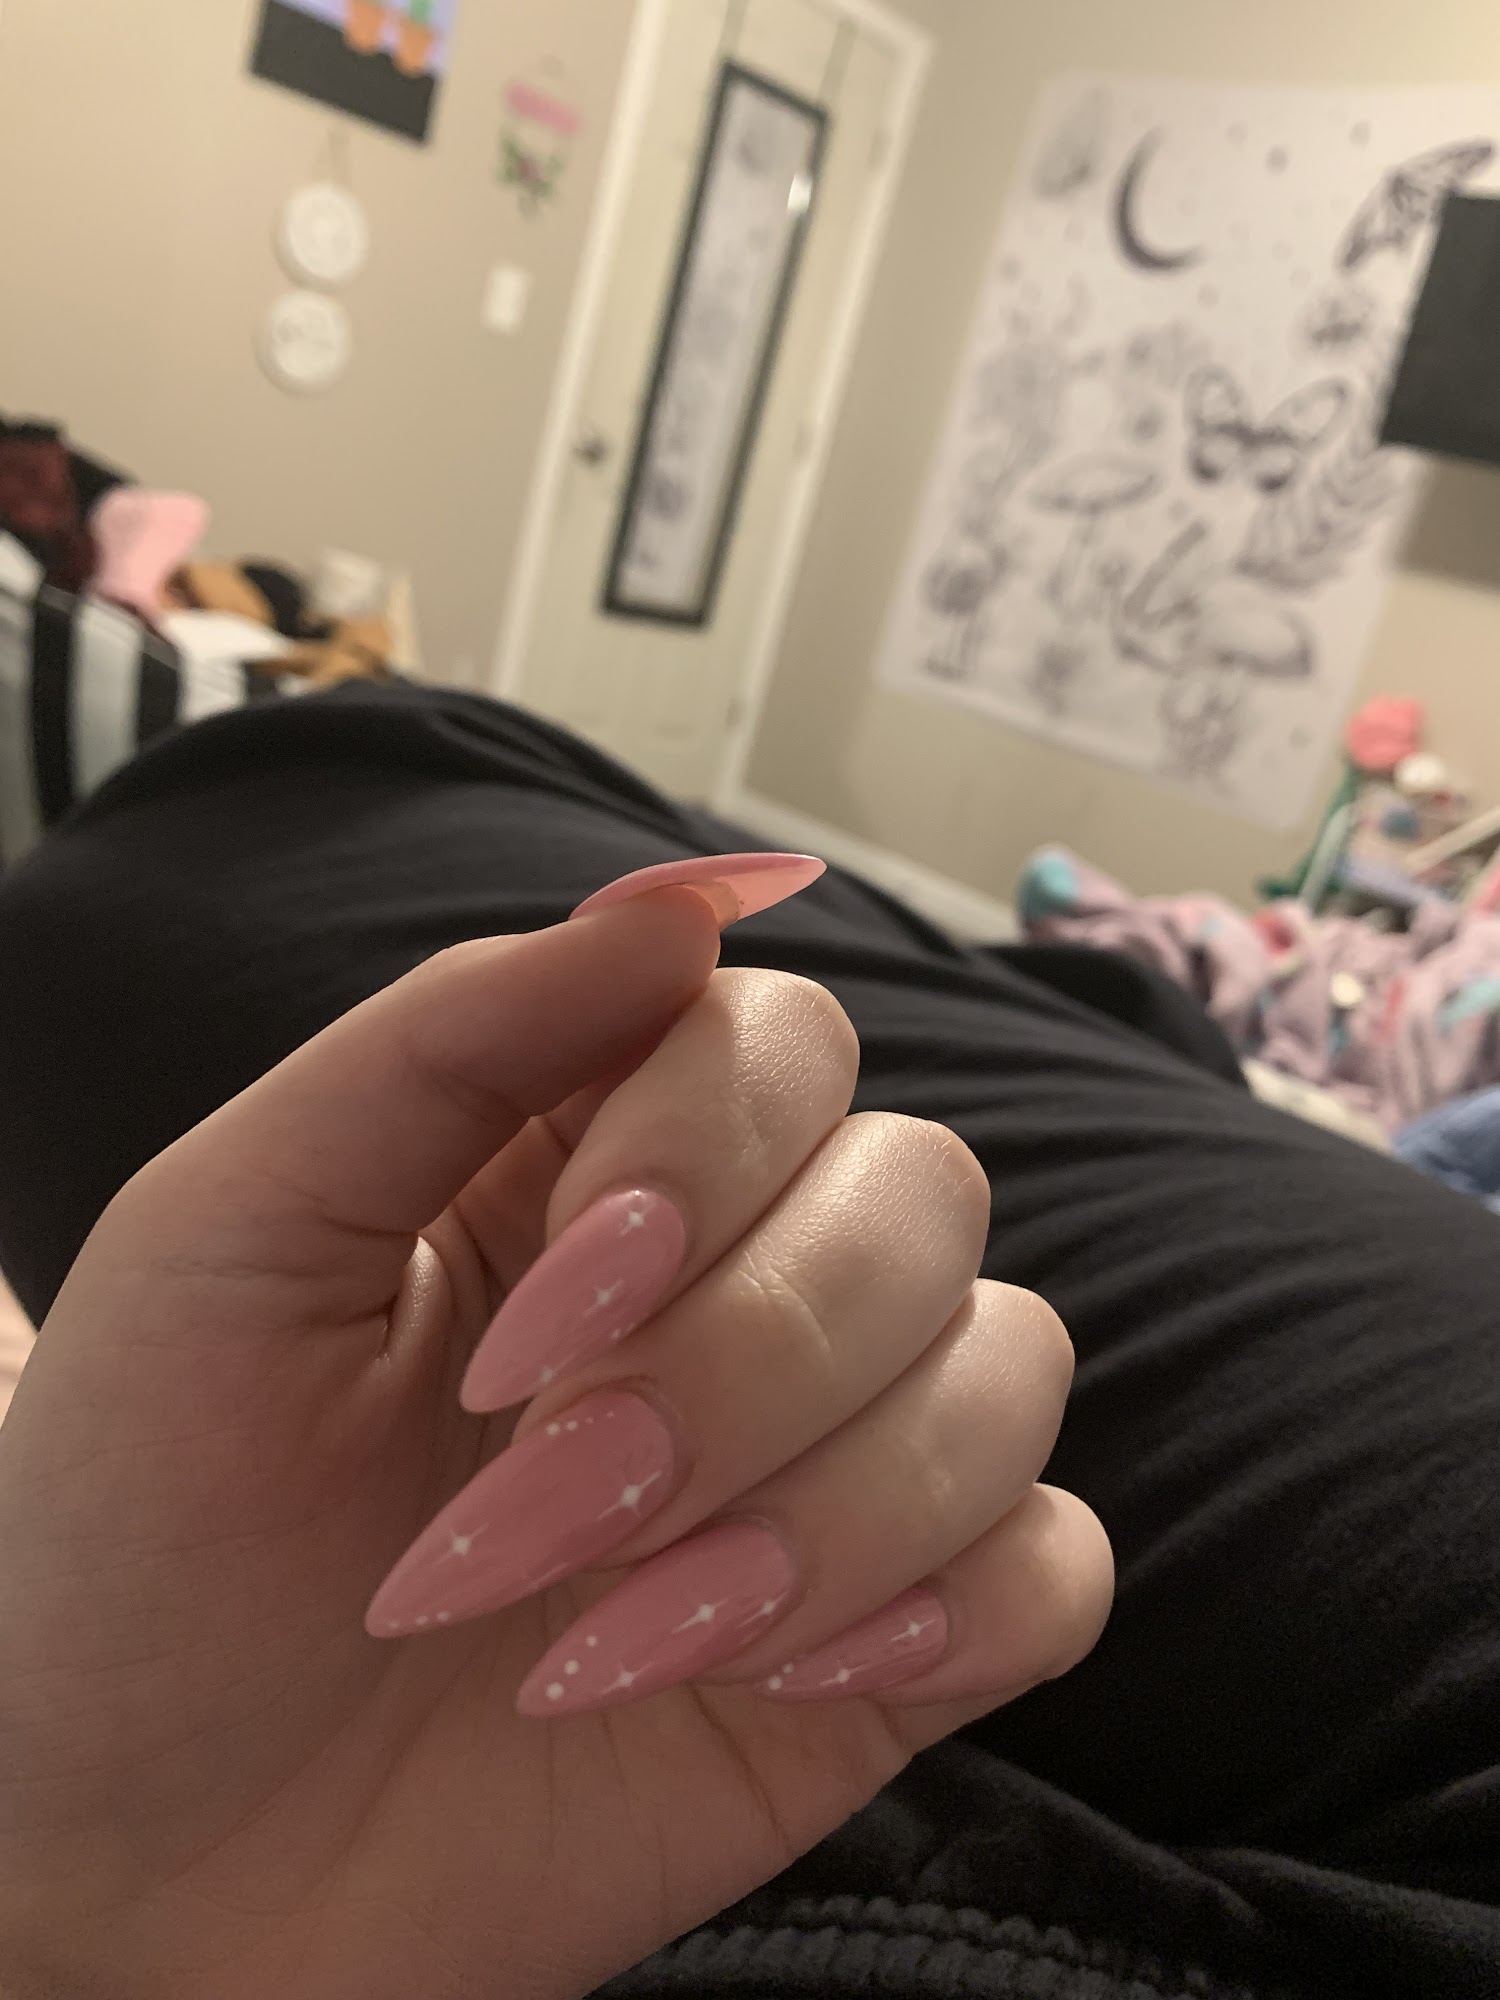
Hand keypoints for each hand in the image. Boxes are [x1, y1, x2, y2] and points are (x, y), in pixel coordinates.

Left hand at [0, 864, 1111, 1999]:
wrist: (144, 1872)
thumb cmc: (146, 1536)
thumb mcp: (237, 1230)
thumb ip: (461, 1031)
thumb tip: (702, 889)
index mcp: (587, 1160)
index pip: (783, 1038)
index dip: (701, 1153)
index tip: (535, 1311)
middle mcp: (733, 1286)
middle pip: (919, 1193)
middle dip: (738, 1362)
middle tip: (540, 1501)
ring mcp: (823, 1467)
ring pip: (1004, 1368)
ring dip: (815, 1508)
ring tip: (608, 1627)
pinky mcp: (886, 1648)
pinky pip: (1053, 1566)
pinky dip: (950, 1605)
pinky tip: (773, 1669)